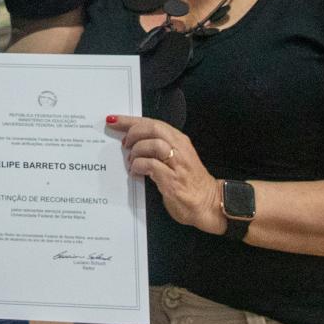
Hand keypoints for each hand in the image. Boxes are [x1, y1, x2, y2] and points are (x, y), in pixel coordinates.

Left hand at [107, 115, 221, 233]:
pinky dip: (138, 167)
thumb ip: (158, 150)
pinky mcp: (172, 180)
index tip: (114, 120)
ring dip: (137, 151)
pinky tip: (135, 173)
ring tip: (132, 161)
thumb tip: (132, 145)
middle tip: (124, 143)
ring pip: (153, 144)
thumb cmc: (190, 182)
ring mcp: (177, 164)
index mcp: (179, 141)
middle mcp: (180, 149)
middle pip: (153, 128)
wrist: (209, 204)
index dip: (131, 120)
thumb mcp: (176, 159)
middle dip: (133, 132)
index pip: (153, 123)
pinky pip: (150, 166)